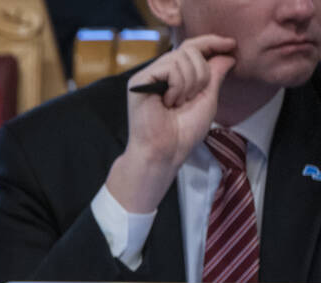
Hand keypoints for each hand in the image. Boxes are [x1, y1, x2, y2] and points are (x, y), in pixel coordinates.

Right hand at [106, 35, 236, 213]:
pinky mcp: (139, 82)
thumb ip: (215, 74)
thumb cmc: (183, 132)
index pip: (192, 47)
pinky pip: (169, 67)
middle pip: (190, 49)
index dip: (211, 42)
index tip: (231, 44)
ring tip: (178, 104)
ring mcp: (148, 76)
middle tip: (192, 98)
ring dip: (190, 82)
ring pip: (182, 57)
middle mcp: (159, 72)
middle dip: (201, 73)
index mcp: (174, 76)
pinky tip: (168, 102)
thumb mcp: (207, 98)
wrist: (165, 151)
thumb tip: (227, 53)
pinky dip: (177, 85)